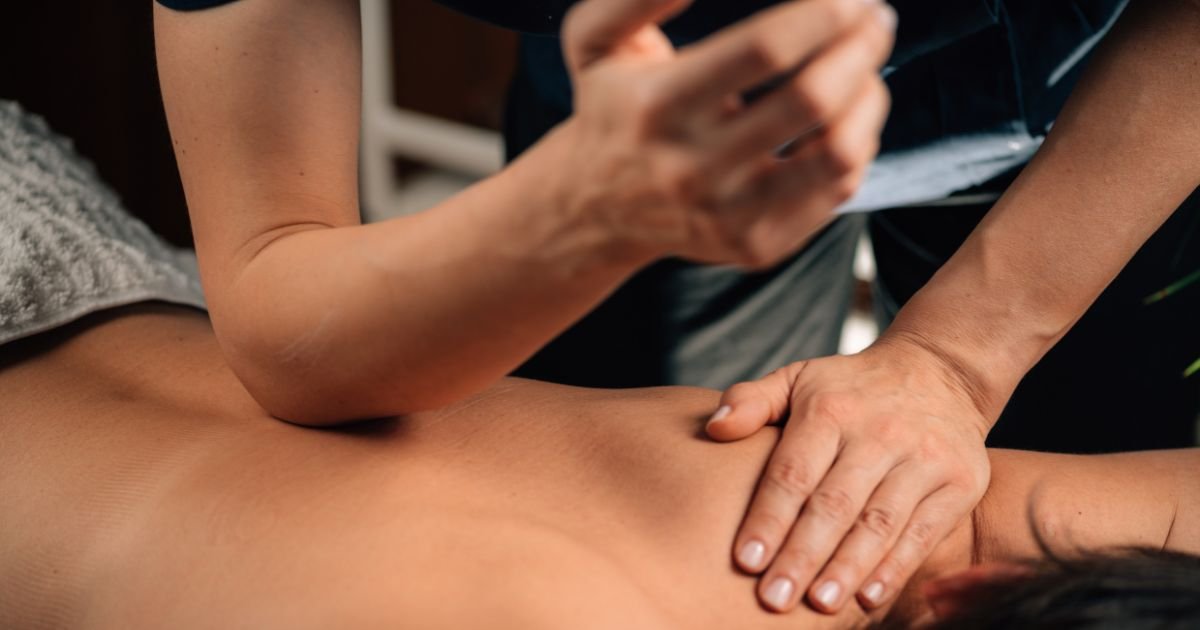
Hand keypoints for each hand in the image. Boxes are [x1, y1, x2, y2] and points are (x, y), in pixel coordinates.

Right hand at [553, 0, 896, 268]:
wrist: (597, 207)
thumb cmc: (611, 106)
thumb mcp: (594, 39)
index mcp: (657, 106)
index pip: (765, 49)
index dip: (825, 13)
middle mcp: (692, 168)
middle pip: (812, 99)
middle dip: (862, 48)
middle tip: (877, 20)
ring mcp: (728, 215)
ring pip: (839, 153)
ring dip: (870, 98)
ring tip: (865, 69)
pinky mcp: (757, 244)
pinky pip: (837, 192)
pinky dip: (856, 144)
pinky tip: (843, 119)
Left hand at [705, 334, 993, 613]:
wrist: (941, 371)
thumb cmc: (851, 387)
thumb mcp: (798, 378)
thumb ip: (752, 401)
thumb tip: (714, 429)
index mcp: (831, 410)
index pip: (794, 472)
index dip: (769, 518)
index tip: (745, 560)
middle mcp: (878, 432)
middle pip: (834, 504)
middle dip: (802, 555)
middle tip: (774, 598)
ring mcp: (923, 458)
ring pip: (879, 522)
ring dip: (847, 567)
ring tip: (820, 605)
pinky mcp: (958, 481)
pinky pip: (924, 531)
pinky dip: (896, 567)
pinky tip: (868, 597)